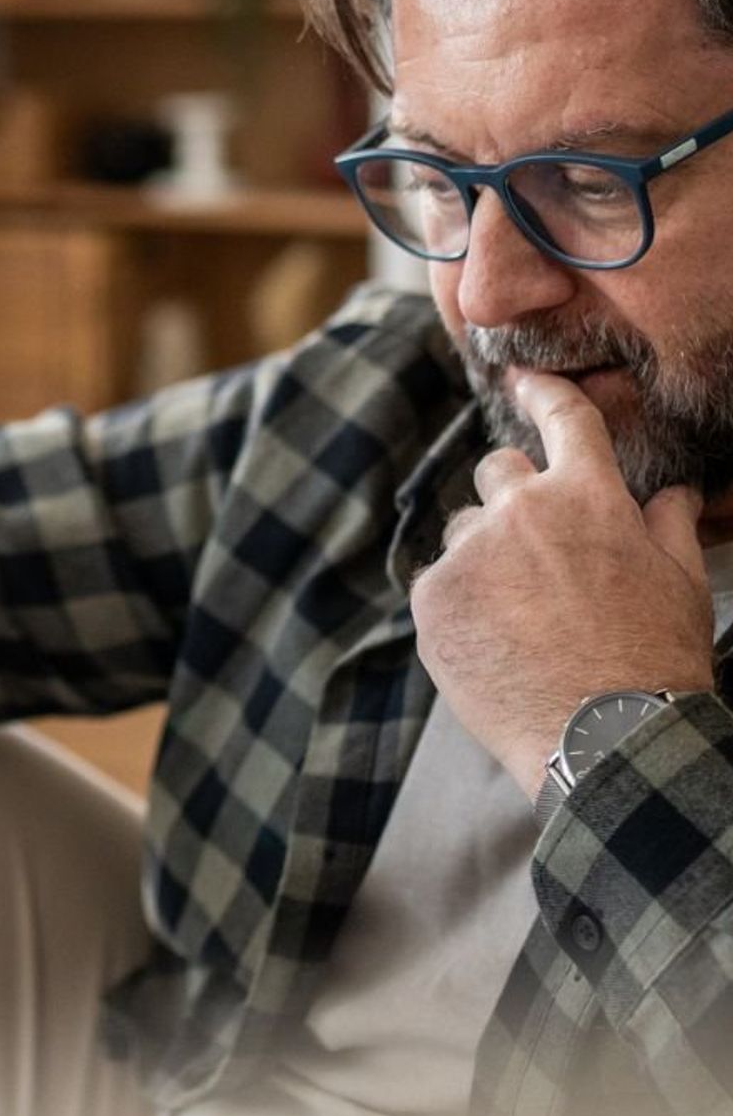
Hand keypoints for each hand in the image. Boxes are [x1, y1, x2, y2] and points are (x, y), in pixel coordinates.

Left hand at [411, 370, 715, 797]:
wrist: (603, 736)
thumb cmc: (654, 659)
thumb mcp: (683, 582)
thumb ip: (669, 524)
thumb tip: (672, 490)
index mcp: (587, 494)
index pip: (562, 418)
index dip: (540, 392)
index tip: (521, 379)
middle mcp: (520, 510)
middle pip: (496, 472)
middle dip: (514, 499)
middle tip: (538, 554)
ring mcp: (469, 552)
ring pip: (464, 531)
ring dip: (484, 555)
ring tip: (522, 615)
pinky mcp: (432, 596)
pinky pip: (440, 581)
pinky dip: (460, 602)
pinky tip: (495, 642)